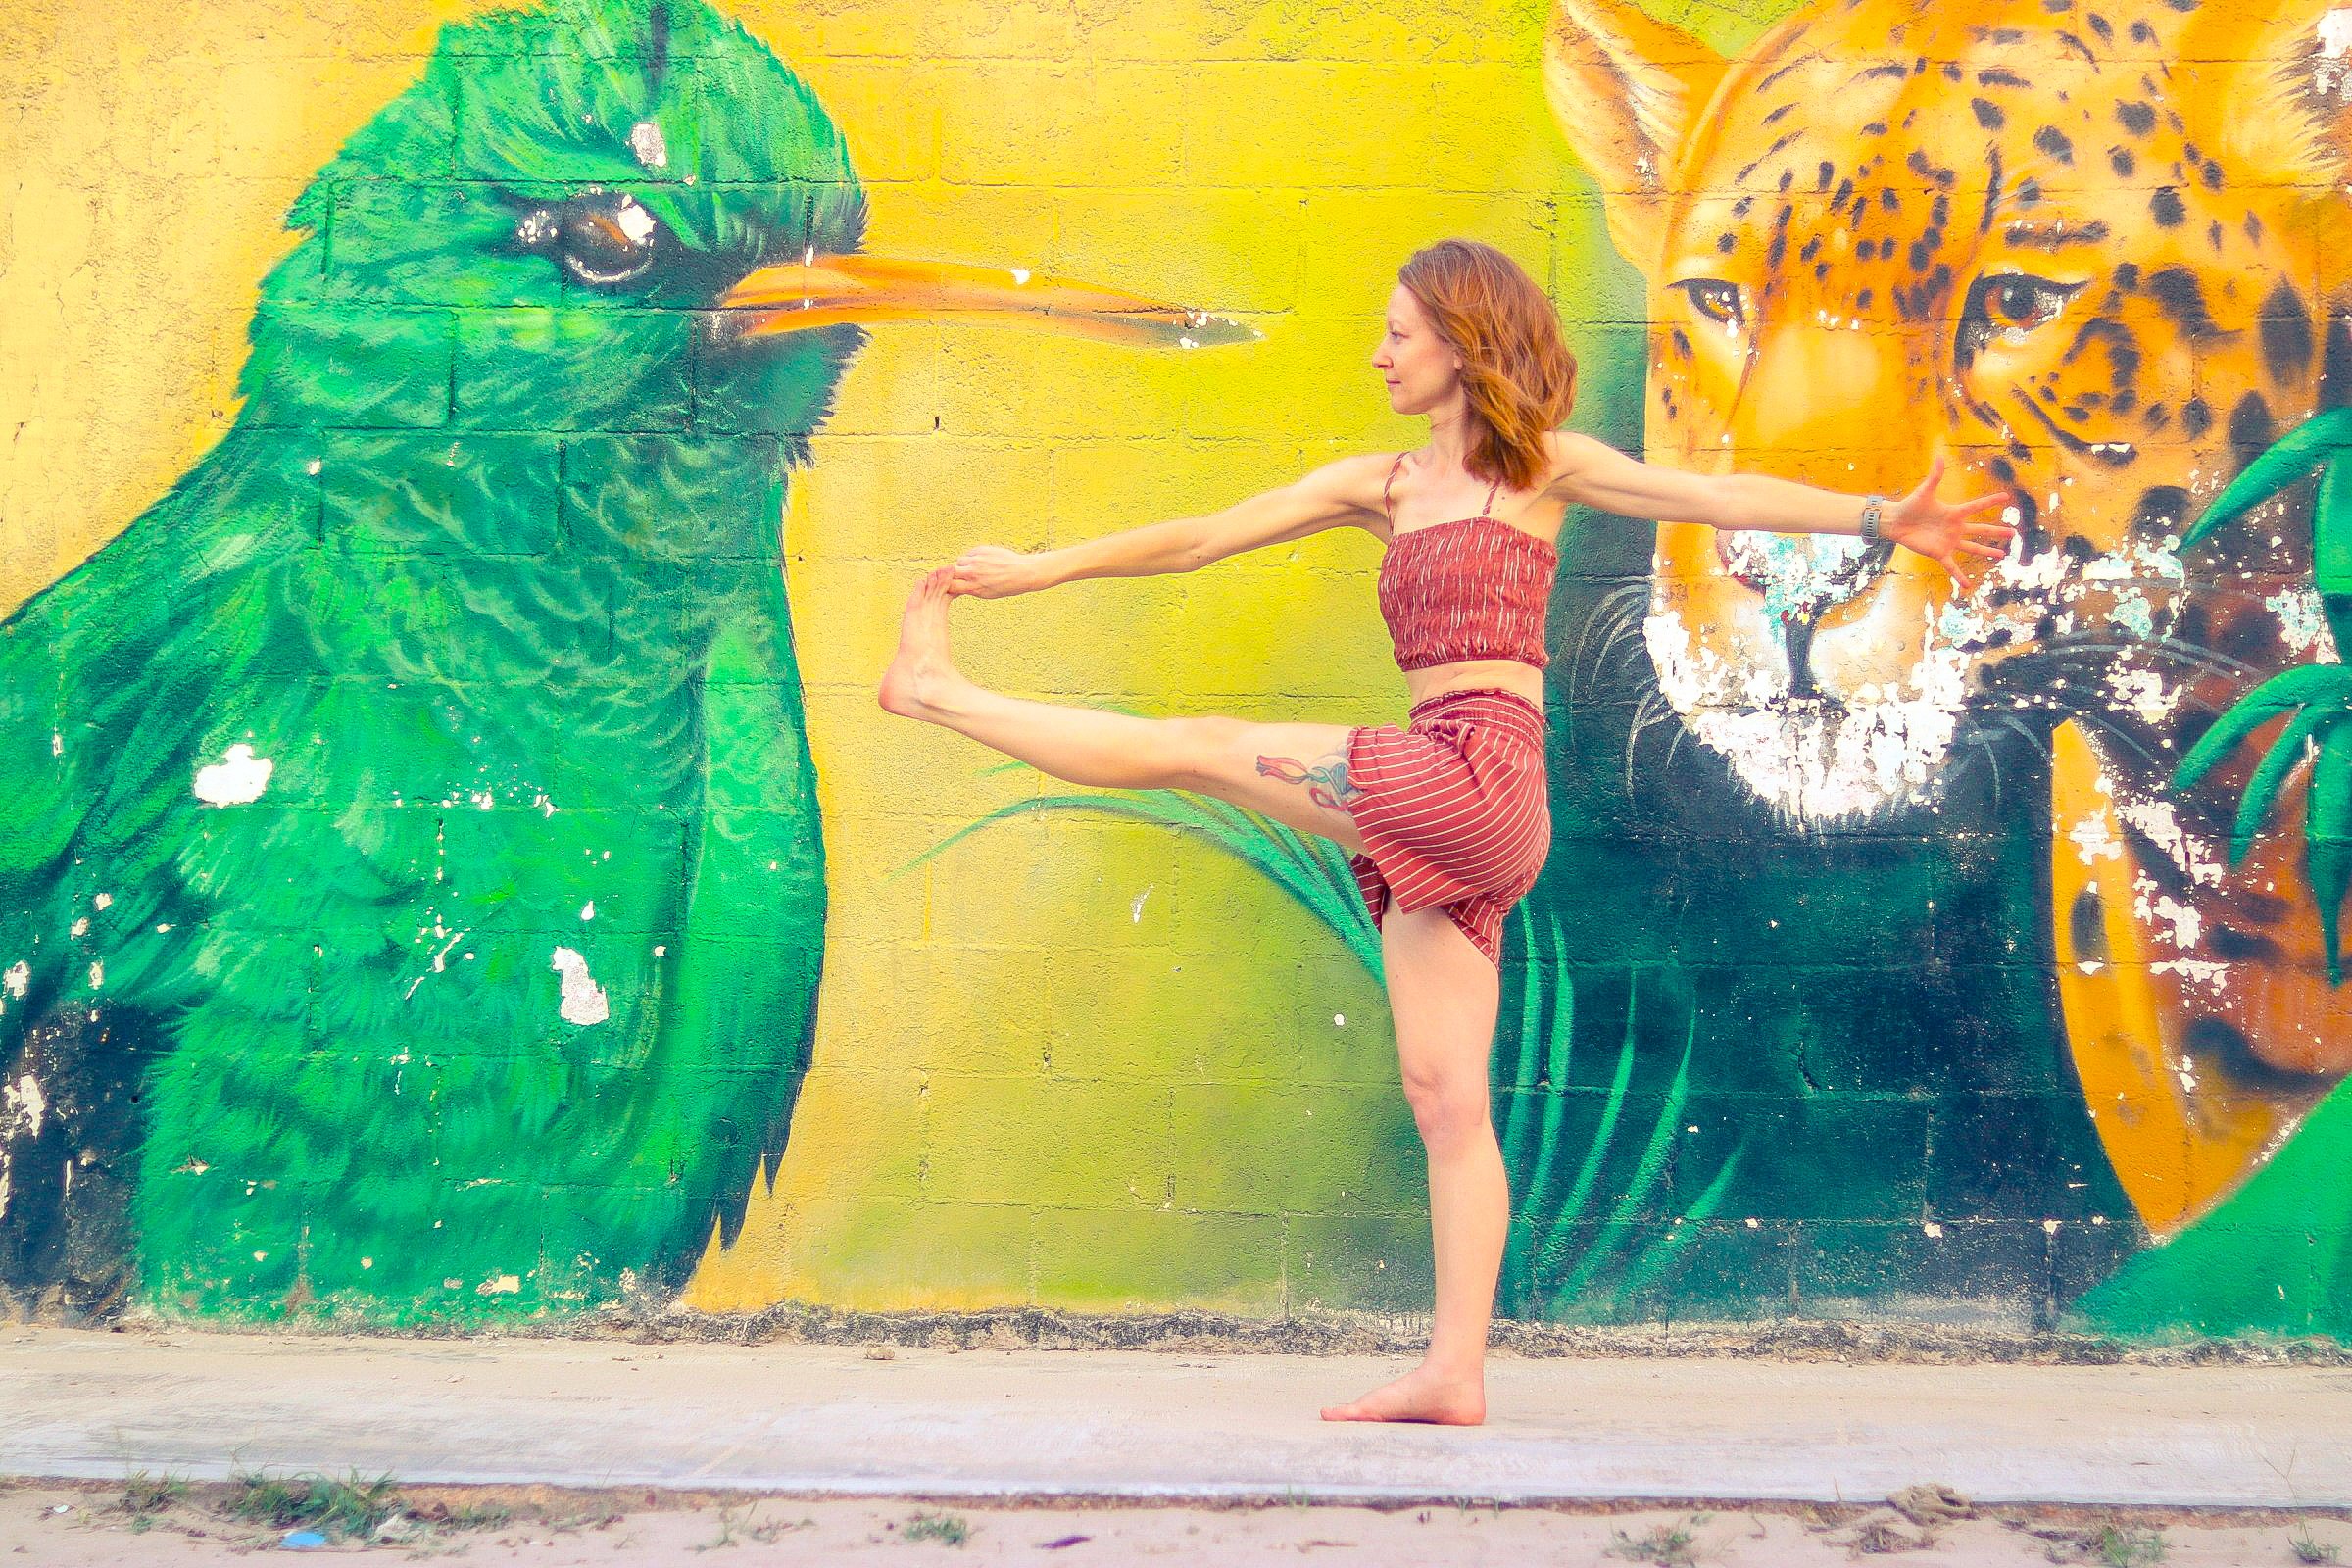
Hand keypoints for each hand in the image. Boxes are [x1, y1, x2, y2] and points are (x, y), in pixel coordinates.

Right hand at [946, 544, 1048, 597]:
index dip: (946, 585)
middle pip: (950, 572)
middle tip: (955, 574)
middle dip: (951, 573)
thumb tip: (956, 586)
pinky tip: (983, 561)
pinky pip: (970, 553)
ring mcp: (977, 561)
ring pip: (959, 561)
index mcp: (973, 588)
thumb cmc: (1006, 586)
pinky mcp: (981, 550)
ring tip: (975, 568)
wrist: (1022, 573)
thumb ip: (970, 589)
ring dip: (963, 564)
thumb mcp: (987, 594)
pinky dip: (973, 557)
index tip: (945, 584)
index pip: (949, 586)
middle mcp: (973, 574)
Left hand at [1881, 456, 2016, 580]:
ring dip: (1987, 552)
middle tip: (2014, 533)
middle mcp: (1956, 527)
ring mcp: (1949, 541)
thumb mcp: (1924, 491)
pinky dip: (1959, 576)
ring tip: (2002, 556)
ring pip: (1973, 548)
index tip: (2006, 497)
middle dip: (1997, 531)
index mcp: (1954, 512)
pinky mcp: (1940, 553)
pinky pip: (1952, 566)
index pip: (1977, 506)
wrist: (1896, 522)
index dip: (1990, 501)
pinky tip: (1968, 585)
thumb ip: (1935, 476)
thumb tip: (1939, 455)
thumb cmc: (1910, 505)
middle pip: (1981, 530)